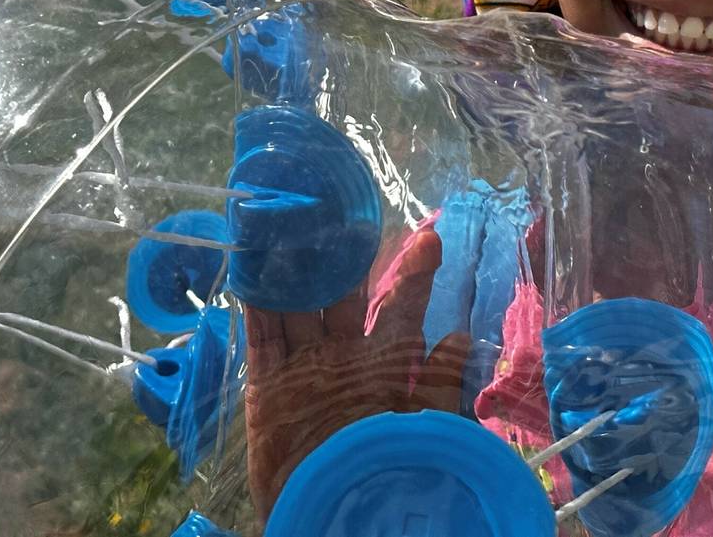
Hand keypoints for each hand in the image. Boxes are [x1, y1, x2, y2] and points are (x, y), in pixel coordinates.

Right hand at [245, 224, 467, 516]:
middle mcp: (344, 358)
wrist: (333, 517)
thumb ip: (440, 382)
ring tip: (293, 216)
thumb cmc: (388, 469)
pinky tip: (255, 261)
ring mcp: (303, 367)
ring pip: (299, 303)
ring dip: (294, 263)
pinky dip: (256, 299)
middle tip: (340, 207)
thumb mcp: (426, 428)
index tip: (431, 237)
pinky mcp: (266, 384)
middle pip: (342, 295)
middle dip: (342, 253)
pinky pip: (261, 334)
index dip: (415, 274)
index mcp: (386, 365)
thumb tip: (457, 334)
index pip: (402, 308)